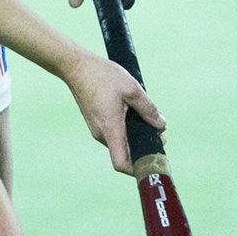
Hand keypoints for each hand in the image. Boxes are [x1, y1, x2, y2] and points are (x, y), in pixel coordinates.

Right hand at [62, 49, 165, 174]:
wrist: (76, 67)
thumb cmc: (102, 75)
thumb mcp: (131, 88)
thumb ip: (148, 109)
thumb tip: (161, 125)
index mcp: (110, 128)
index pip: (121, 163)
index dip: (136, 168)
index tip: (151, 160)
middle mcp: (101, 133)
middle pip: (124, 153)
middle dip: (142, 147)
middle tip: (159, 135)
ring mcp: (96, 129)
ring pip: (119, 142)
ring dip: (135, 137)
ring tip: (149, 121)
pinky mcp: (95, 123)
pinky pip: (114, 133)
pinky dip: (126, 130)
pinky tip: (134, 115)